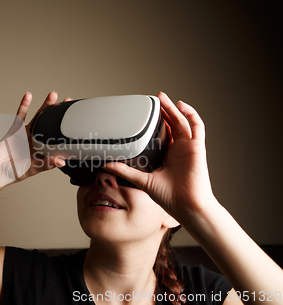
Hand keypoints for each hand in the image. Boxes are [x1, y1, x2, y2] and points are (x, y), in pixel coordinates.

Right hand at [0, 91, 67, 184]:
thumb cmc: (15, 172)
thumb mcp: (34, 169)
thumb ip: (47, 164)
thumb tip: (61, 162)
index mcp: (44, 149)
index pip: (58, 137)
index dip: (66, 128)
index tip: (74, 120)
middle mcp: (37, 140)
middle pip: (50, 123)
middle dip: (58, 113)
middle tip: (66, 102)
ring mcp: (26, 133)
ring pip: (38, 117)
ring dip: (45, 106)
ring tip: (52, 95)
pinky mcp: (15, 129)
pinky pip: (21, 115)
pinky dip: (24, 105)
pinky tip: (29, 96)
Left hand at [102, 92, 218, 221]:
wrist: (186, 206)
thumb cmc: (170, 197)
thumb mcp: (142, 180)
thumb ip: (125, 171)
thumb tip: (107, 165)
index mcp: (168, 156)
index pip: (163, 134)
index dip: (156, 123)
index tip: (145, 114)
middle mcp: (179, 150)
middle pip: (172, 124)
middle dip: (163, 111)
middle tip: (154, 99)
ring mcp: (188, 147)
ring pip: (182, 122)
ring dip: (173, 109)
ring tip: (163, 98)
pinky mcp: (197, 148)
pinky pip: (197, 127)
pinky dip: (191, 114)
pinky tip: (181, 105)